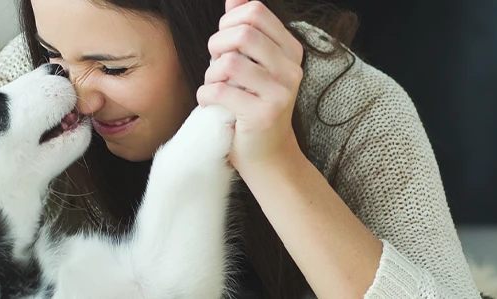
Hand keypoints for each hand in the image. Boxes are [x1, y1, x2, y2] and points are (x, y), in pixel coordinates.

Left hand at [197, 0, 304, 170]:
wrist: (268, 155)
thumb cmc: (253, 105)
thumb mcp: (254, 64)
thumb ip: (246, 29)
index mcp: (290, 50)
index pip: (255, 11)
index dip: (229, 21)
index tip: (224, 44)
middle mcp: (291, 69)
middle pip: (242, 33)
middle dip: (217, 45)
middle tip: (216, 65)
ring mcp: (281, 93)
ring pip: (229, 62)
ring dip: (211, 74)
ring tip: (215, 86)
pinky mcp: (263, 115)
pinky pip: (219, 91)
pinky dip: (206, 96)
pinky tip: (211, 103)